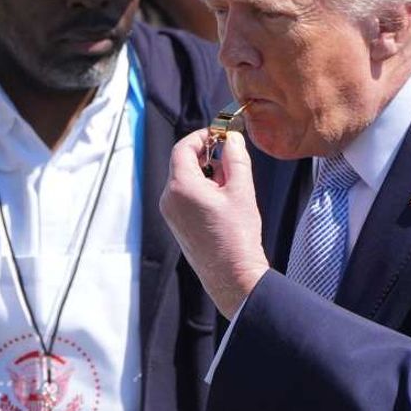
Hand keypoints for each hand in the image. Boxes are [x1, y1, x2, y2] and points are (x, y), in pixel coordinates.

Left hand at [159, 129, 269, 317]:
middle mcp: (169, 198)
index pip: (183, 148)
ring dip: (205, 173)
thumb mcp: (241, 190)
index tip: (220, 135)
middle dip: (206, 156)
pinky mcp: (176, 224)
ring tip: (230, 184)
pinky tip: (222, 200)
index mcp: (180, 187)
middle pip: (182, 163)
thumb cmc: (237, 236)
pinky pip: (183, 196)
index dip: (201, 137)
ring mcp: (170, 213)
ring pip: (183, 179)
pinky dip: (200, 189)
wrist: (232, 276)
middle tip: (230, 157)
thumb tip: (232, 138)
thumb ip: (236, 158)